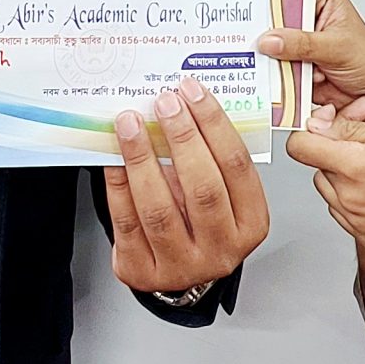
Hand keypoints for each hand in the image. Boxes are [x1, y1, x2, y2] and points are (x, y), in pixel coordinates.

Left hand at [105, 76, 270, 292]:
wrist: (178, 271)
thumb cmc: (200, 223)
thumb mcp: (222, 194)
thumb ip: (210, 160)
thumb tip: (179, 107)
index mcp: (250, 225)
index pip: (237, 167)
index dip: (214, 124)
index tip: (193, 92)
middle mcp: (221, 250)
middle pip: (202, 188)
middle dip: (182, 138)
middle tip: (164, 103)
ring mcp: (181, 266)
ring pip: (159, 209)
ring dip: (142, 158)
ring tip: (131, 123)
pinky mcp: (142, 272)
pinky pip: (127, 222)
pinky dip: (118, 184)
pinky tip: (114, 157)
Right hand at [258, 0, 364, 127]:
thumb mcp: (338, 48)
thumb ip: (303, 44)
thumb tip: (270, 40)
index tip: (254, 2)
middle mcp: (306, 10)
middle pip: (273, 11)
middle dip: (266, 26)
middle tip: (255, 36)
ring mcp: (295, 35)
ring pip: (269, 38)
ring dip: (270, 51)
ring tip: (275, 60)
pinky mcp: (289, 56)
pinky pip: (271, 60)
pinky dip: (274, 68)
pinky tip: (282, 74)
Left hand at [284, 107, 364, 263]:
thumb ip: (354, 130)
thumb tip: (320, 124)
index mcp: (357, 168)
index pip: (300, 146)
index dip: (314, 130)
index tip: (332, 125)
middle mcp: (350, 199)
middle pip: (316, 166)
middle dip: (336, 152)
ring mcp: (356, 222)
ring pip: (329, 189)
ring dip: (344, 177)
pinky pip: (344, 212)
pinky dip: (355, 200)